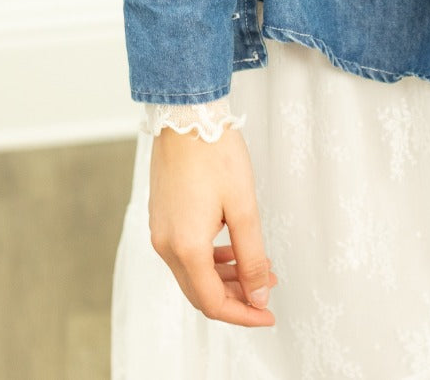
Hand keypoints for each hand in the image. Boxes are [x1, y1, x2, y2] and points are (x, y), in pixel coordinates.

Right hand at [148, 124, 279, 327]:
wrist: (186, 114)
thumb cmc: (215, 154)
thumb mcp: (243, 207)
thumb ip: (252, 256)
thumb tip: (259, 294)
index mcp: (185, 247)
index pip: (213, 302)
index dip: (243, 314)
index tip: (269, 313)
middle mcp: (166, 245)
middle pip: (200, 292)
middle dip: (237, 298)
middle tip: (269, 291)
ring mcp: (160, 231)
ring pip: (193, 274)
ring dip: (225, 278)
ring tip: (260, 269)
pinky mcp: (162, 217)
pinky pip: (185, 254)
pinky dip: (210, 260)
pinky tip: (233, 250)